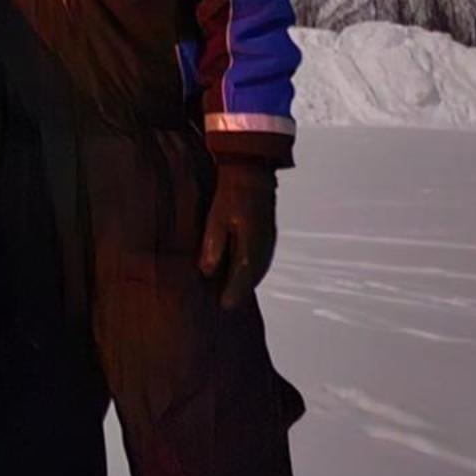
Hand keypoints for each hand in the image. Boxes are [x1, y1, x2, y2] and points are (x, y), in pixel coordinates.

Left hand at [198, 160, 276, 309]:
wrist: (250, 170)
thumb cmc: (231, 193)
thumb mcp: (216, 218)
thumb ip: (212, 246)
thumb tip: (207, 272)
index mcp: (251, 247)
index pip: (242, 281)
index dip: (232, 295)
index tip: (223, 306)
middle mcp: (264, 248)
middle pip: (252, 279)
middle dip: (239, 291)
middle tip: (225, 302)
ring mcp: (269, 241)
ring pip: (258, 270)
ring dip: (246, 281)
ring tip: (231, 291)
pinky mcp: (268, 234)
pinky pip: (261, 259)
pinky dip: (251, 269)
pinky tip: (241, 270)